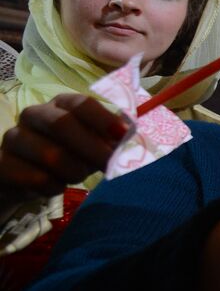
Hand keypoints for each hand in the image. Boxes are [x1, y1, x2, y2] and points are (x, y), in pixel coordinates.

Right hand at [0, 94, 128, 203]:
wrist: (24, 178)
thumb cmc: (68, 154)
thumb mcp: (91, 143)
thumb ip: (112, 137)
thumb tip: (135, 137)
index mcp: (60, 104)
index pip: (81, 103)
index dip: (103, 119)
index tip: (123, 136)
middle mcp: (33, 115)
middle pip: (62, 125)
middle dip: (92, 148)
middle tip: (108, 165)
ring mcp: (14, 138)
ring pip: (52, 156)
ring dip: (75, 171)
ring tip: (78, 175)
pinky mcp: (2, 164)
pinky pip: (38, 179)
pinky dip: (55, 187)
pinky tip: (55, 185)